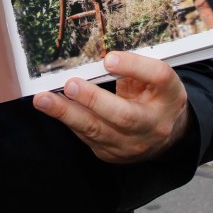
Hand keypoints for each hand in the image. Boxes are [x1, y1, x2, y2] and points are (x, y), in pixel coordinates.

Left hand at [32, 51, 189, 163]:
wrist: (166, 137)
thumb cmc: (155, 96)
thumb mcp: (155, 79)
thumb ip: (134, 68)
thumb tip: (100, 58)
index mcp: (169, 95)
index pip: (157, 77)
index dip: (134, 66)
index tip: (109, 58)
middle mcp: (154, 124)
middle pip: (124, 115)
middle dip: (94, 100)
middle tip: (70, 85)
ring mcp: (132, 145)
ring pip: (97, 130)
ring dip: (67, 114)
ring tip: (43, 100)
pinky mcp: (111, 154)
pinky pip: (86, 136)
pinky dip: (68, 120)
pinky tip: (51, 107)